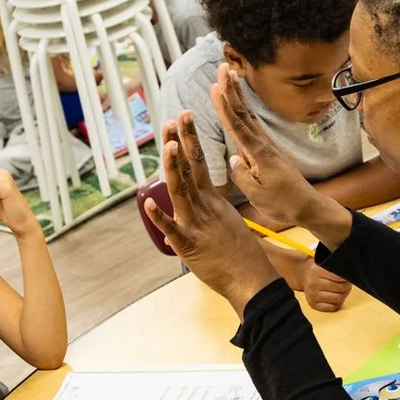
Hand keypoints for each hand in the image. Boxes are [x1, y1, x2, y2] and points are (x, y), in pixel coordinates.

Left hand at [146, 114, 279, 313]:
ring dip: (173, 168)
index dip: (189, 140)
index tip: (182, 119)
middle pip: (189, 170)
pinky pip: (172, 229)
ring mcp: (196, 224)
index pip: (198, 164)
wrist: (252, 279)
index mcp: (212, 200)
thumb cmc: (241, 253)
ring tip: (168, 146)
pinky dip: (159, 217)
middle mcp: (203, 207)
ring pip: (181, 191)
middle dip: (180, 142)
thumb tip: (199, 202)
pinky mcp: (189, 245)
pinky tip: (148, 204)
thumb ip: (209, 210)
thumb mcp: (226, 223)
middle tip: (173, 119)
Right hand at [214, 70, 331, 230]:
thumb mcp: (258, 195)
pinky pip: (252, 125)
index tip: (215, 86)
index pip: (238, 125)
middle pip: (244, 112)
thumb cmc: (283, 203)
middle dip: (232, 88)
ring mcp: (266, 145)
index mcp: (259, 154)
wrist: (307, 206)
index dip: (225, 105)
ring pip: (248, 115)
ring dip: (238, 94)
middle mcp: (263, 144)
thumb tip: (233, 159)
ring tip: (230, 75)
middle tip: (223, 66)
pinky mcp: (268, 150)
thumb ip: (243, 175)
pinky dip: (244, 110)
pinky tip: (239, 104)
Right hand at [302, 261, 350, 313]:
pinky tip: (336, 297)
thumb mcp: (323, 262)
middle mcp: (313, 283)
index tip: (348, 276)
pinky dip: (338, 303)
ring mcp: (313, 295)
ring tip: (343, 290)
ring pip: (338, 299)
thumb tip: (350, 272)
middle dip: (347, 286)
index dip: (346, 277)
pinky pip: (332, 307)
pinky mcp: (313, 304)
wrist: (302, 275)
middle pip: (340, 288)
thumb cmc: (316, 269)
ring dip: (344, 294)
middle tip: (347, 283)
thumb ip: (335, 266)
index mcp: (316, 270)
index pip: (338, 277)